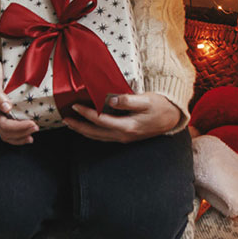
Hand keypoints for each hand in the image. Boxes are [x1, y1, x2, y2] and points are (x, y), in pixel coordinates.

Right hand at [0, 52, 37, 144]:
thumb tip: (6, 108)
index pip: (3, 125)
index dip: (18, 127)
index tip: (33, 123)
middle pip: (5, 132)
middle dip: (21, 133)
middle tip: (36, 127)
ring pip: (6, 134)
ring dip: (19, 137)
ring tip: (32, 135)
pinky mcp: (1, 113)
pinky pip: (8, 129)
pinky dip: (17, 135)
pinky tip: (26, 134)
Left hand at [66, 93, 181, 142]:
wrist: (172, 118)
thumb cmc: (160, 107)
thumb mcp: (146, 100)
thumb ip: (127, 101)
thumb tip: (110, 100)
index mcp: (127, 126)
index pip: (100, 120)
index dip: (86, 113)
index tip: (75, 106)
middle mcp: (123, 135)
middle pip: (95, 133)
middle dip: (79, 126)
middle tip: (65, 119)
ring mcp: (124, 138)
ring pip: (98, 137)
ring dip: (83, 131)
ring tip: (71, 124)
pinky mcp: (125, 137)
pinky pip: (104, 137)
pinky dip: (93, 132)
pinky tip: (88, 128)